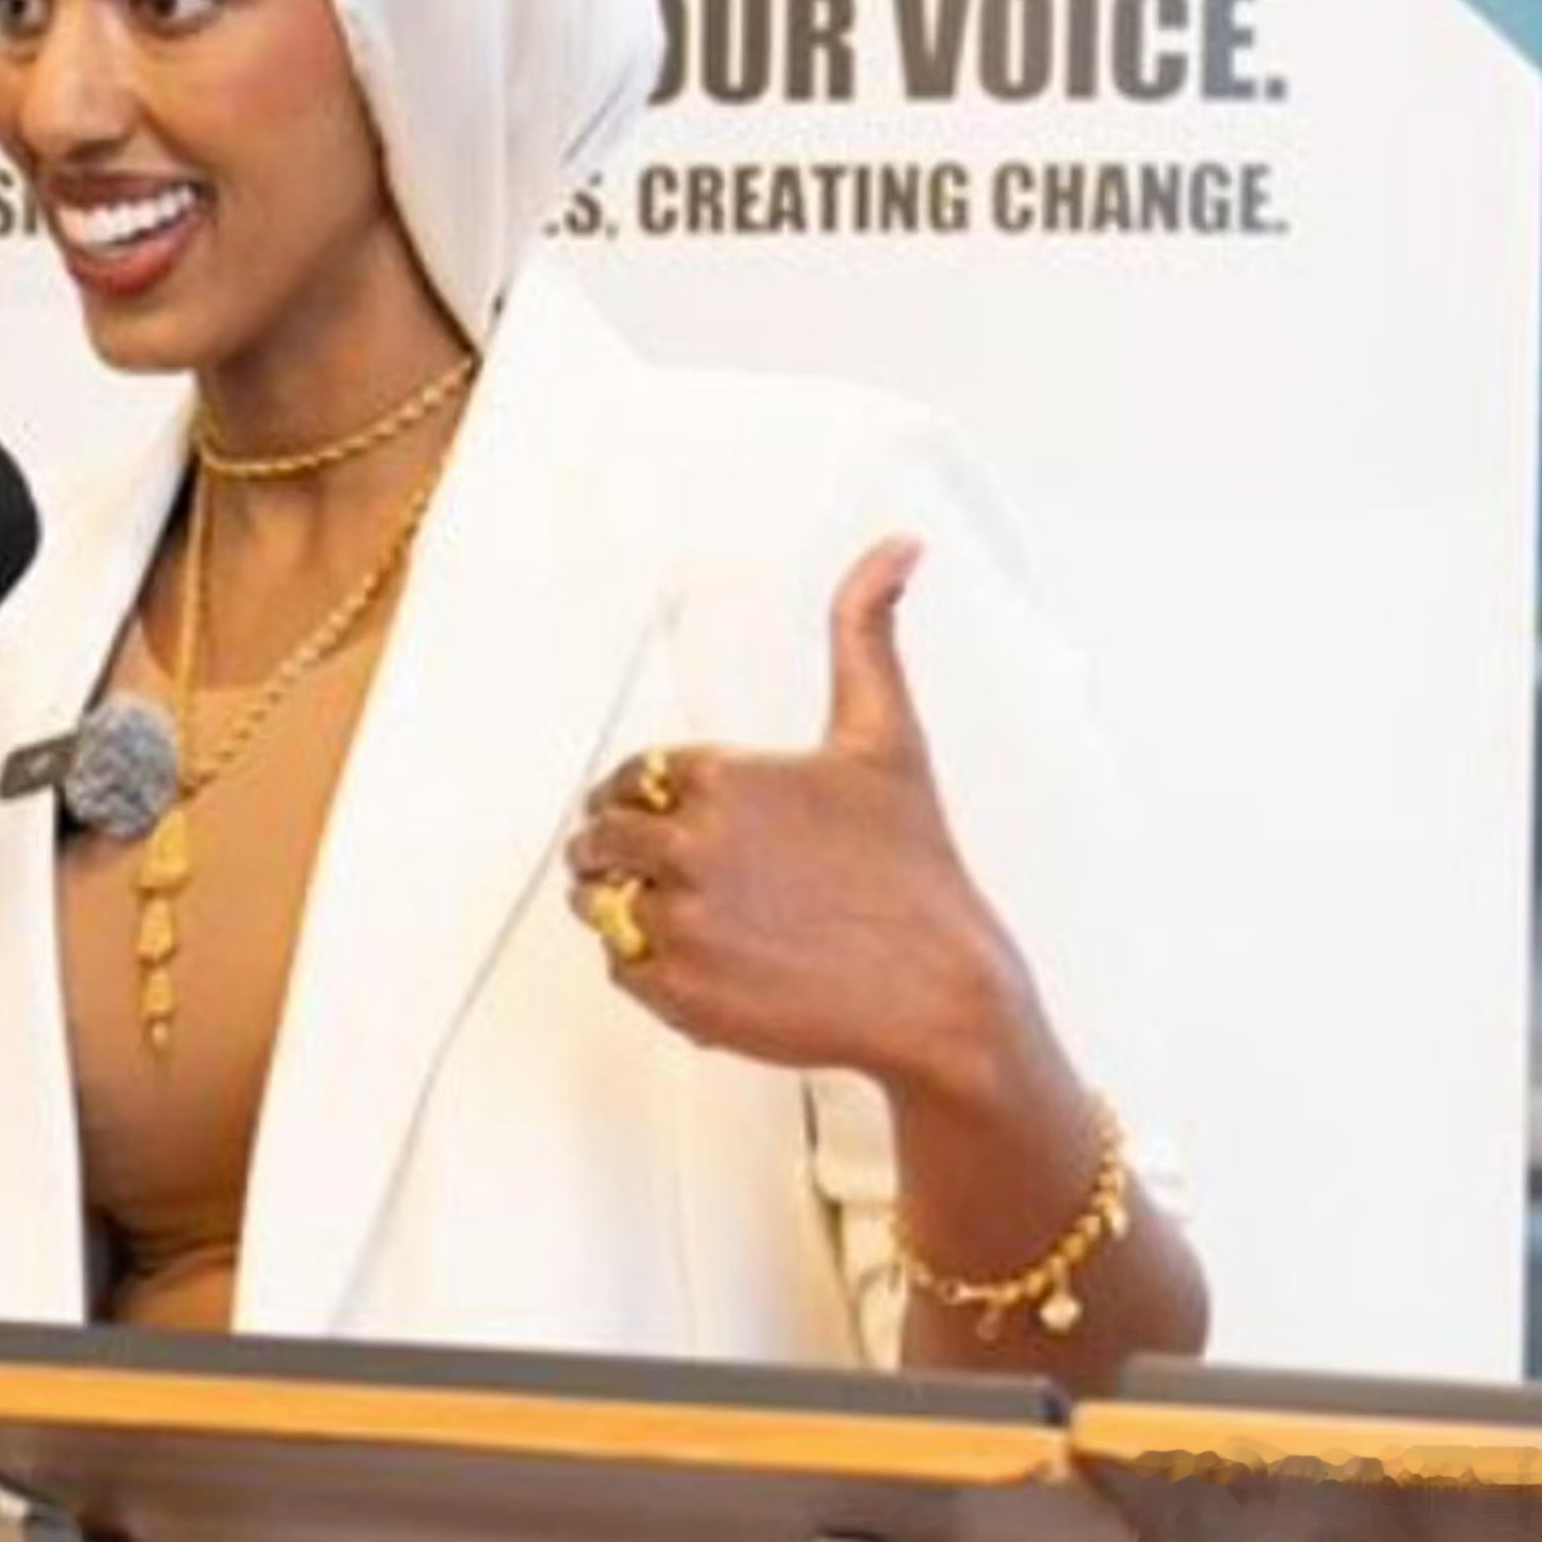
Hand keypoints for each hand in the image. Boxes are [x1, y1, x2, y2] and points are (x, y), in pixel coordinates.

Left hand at [561, 539, 1030, 1087]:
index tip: (680, 818)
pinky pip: (621, 970)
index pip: (628, 778)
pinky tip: (715, 963)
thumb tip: (898, 545)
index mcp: (719, 777)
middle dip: (623, 851)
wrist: (943, 996)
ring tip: (696, 918)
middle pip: (598, 840)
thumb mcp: (888, 738)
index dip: (647, 798)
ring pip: (601, 905)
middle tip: (676, 873)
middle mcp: (689, 847)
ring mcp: (681, 925)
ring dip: (629, 907)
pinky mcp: (680, 996)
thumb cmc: (916, 870)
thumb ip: (867, 632)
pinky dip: (651, 969)